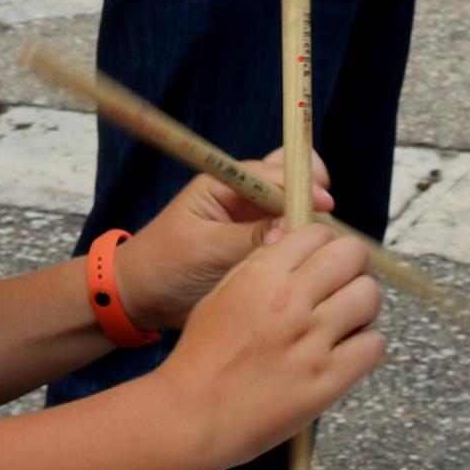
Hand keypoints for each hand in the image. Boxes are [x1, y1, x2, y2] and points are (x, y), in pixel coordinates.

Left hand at [118, 150, 328, 333]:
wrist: (141, 296)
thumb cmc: (163, 267)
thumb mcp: (205, 251)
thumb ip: (249, 238)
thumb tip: (290, 230)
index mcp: (223, 183)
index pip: (271, 172)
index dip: (301, 185)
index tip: (325, 204)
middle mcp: (241, 195)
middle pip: (289, 177)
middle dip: (313, 193)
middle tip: (327, 221)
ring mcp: (250, 218)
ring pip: (292, 206)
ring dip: (309, 219)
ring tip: (322, 243)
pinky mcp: (255, 243)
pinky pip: (286, 234)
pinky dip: (302, 241)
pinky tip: (313, 258)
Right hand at [152, 223, 385, 465]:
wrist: (192, 415)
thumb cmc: (201, 356)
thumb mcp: (222, 294)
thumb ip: (262, 268)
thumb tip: (301, 251)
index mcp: (261, 275)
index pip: (319, 232)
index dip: (327, 245)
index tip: (325, 262)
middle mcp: (289, 302)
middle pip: (352, 255)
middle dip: (353, 266)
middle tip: (344, 286)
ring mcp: (311, 342)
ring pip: (369, 296)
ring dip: (363, 305)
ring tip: (347, 322)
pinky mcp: (327, 380)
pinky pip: (374, 345)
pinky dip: (368, 346)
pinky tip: (349, 353)